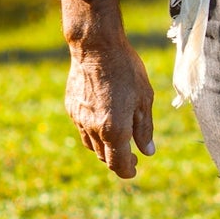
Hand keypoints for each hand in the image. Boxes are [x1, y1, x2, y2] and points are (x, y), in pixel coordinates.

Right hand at [61, 0, 154, 179]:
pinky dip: (93, 131)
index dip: (128, 171)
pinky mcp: (71, 108)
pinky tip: (103, 119)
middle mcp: (94, 129)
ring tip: (117, 138)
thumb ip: (144, 129)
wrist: (96, 48)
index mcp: (114, 130)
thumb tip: (148, 151)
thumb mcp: (144, 99)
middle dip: (118, 160)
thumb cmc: (126, 70)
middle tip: (131, 155)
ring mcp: (79, 119)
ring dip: (104, 147)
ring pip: (91, 145)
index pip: (118, 164)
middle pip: (104, 157)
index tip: (134, 169)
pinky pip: (82, 128)